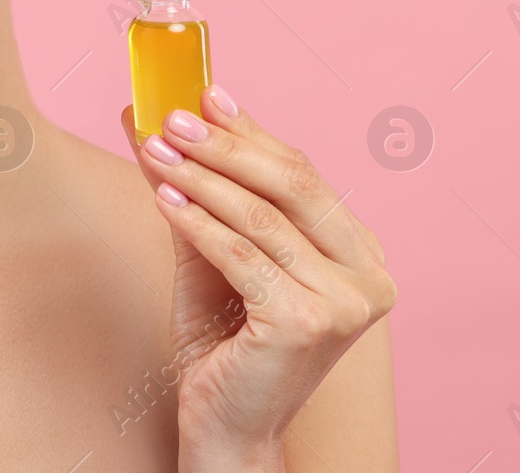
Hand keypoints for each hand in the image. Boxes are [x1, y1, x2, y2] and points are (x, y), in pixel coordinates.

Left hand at [120, 87, 397, 469]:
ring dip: (200, 178)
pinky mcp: (306, 323)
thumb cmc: (224, 339)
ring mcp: (345, 303)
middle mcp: (369, 276)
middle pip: (293, 186)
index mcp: (360, 254)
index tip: (203, 94)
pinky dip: (197, 221)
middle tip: (171, 117)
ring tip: (154, 150)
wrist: (226, 424)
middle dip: (226, 146)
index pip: (303, 175)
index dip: (250, 131)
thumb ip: (197, 190)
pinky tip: (163, 196)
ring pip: (262, 217)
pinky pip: (241, 255)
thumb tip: (150, 120)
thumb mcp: (214, 252)